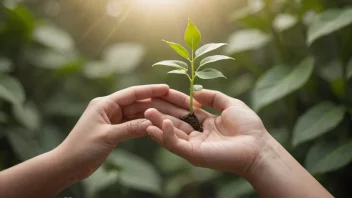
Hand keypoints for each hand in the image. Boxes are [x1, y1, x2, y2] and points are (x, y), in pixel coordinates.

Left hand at [54, 84, 192, 180]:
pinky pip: (133, 125)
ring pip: (136, 114)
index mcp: (104, 104)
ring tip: (170, 114)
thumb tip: (152, 122)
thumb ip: (130, 129)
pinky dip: (144, 125)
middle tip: (174, 103)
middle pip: (136, 103)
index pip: (132, 94)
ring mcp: (112, 119)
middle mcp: (109, 108)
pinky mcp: (114, 130)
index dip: (150, 90)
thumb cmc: (82, 149)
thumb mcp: (107, 137)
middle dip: (155, 102)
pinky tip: (156, 125)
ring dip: (151, 114)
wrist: (68, 165)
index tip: (167, 88)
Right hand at [144, 89, 268, 176]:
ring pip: (170, 134)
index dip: (173, 102)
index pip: (184, 111)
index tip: (161, 92)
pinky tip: (160, 124)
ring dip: (157, 123)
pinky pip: (175, 144)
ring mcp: (194, 145)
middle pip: (174, 123)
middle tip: (147, 103)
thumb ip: (213, 97)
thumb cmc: (248, 126)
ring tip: (147, 112)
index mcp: (205, 124)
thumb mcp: (230, 105)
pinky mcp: (193, 154)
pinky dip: (165, 135)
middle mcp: (197, 135)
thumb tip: (195, 92)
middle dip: (161, 113)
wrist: (257, 146)